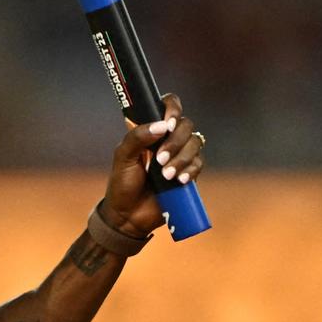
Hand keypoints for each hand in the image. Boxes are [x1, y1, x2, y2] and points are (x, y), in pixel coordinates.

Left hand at [100, 93, 205, 237]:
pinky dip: (189, 170)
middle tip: (159, 160)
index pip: (168, 105)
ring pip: (195, 143)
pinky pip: (198, 163)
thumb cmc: (122, 184)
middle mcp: (167, 139)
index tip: (167, 124)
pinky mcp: (188, 172)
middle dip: (175, 142)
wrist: (128, 215)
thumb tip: (161, 126)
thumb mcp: (123, 157)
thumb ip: (137, 137)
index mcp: (151, 129)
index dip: (172, 108)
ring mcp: (179, 155)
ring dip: (181, 158)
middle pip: (186, 125)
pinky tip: (178, 181)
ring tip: (165, 176)